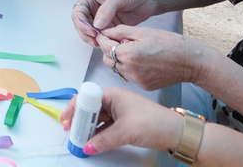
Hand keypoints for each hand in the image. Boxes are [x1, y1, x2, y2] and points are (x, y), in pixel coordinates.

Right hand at [60, 87, 182, 155]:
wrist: (176, 133)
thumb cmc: (151, 123)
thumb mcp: (125, 132)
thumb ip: (104, 140)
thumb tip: (87, 147)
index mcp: (112, 95)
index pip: (86, 97)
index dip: (74, 108)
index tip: (66, 120)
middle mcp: (114, 100)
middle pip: (90, 108)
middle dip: (79, 120)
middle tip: (70, 132)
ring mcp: (119, 111)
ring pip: (97, 118)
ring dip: (88, 128)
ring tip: (79, 138)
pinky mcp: (124, 122)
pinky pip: (106, 126)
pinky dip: (98, 133)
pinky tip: (93, 141)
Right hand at [72, 0, 156, 44]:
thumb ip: (106, 10)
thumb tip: (96, 25)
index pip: (78, 12)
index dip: (81, 23)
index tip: (92, 32)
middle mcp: (92, 8)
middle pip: (81, 24)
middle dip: (86, 34)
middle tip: (96, 41)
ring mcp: (101, 19)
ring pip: (90, 32)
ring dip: (94, 39)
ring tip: (103, 44)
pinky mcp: (110, 27)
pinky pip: (103, 36)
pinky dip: (104, 41)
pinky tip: (110, 44)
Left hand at [97, 25, 215, 89]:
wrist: (189, 61)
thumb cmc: (169, 43)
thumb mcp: (142, 31)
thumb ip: (120, 31)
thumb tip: (104, 31)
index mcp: (127, 54)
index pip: (104, 46)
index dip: (103, 38)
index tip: (105, 34)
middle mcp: (129, 70)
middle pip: (108, 59)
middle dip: (110, 50)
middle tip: (121, 42)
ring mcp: (136, 80)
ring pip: (117, 69)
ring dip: (120, 60)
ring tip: (134, 51)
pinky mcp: (143, 86)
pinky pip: (129, 76)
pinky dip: (131, 68)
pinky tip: (143, 61)